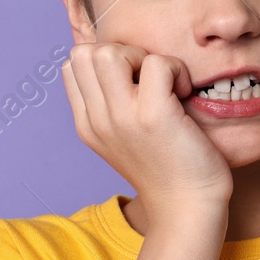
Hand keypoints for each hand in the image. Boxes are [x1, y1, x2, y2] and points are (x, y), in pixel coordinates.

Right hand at [61, 41, 233, 219]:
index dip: (107, 62)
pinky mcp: (153, 116)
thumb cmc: (168, 168)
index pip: (72, 65)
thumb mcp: (126, 138)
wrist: (187, 208)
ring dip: (143, 56)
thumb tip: (121, 63)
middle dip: (121, 52)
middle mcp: (97, 121)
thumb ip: (112, 106)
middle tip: (150, 80)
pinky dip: (176, 68)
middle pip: (83, 53)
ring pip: (109, 52)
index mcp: (87, 125)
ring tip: (164, 84)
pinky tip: (183, 93)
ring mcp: (121, 118)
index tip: (135, 83)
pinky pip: (156, 62)